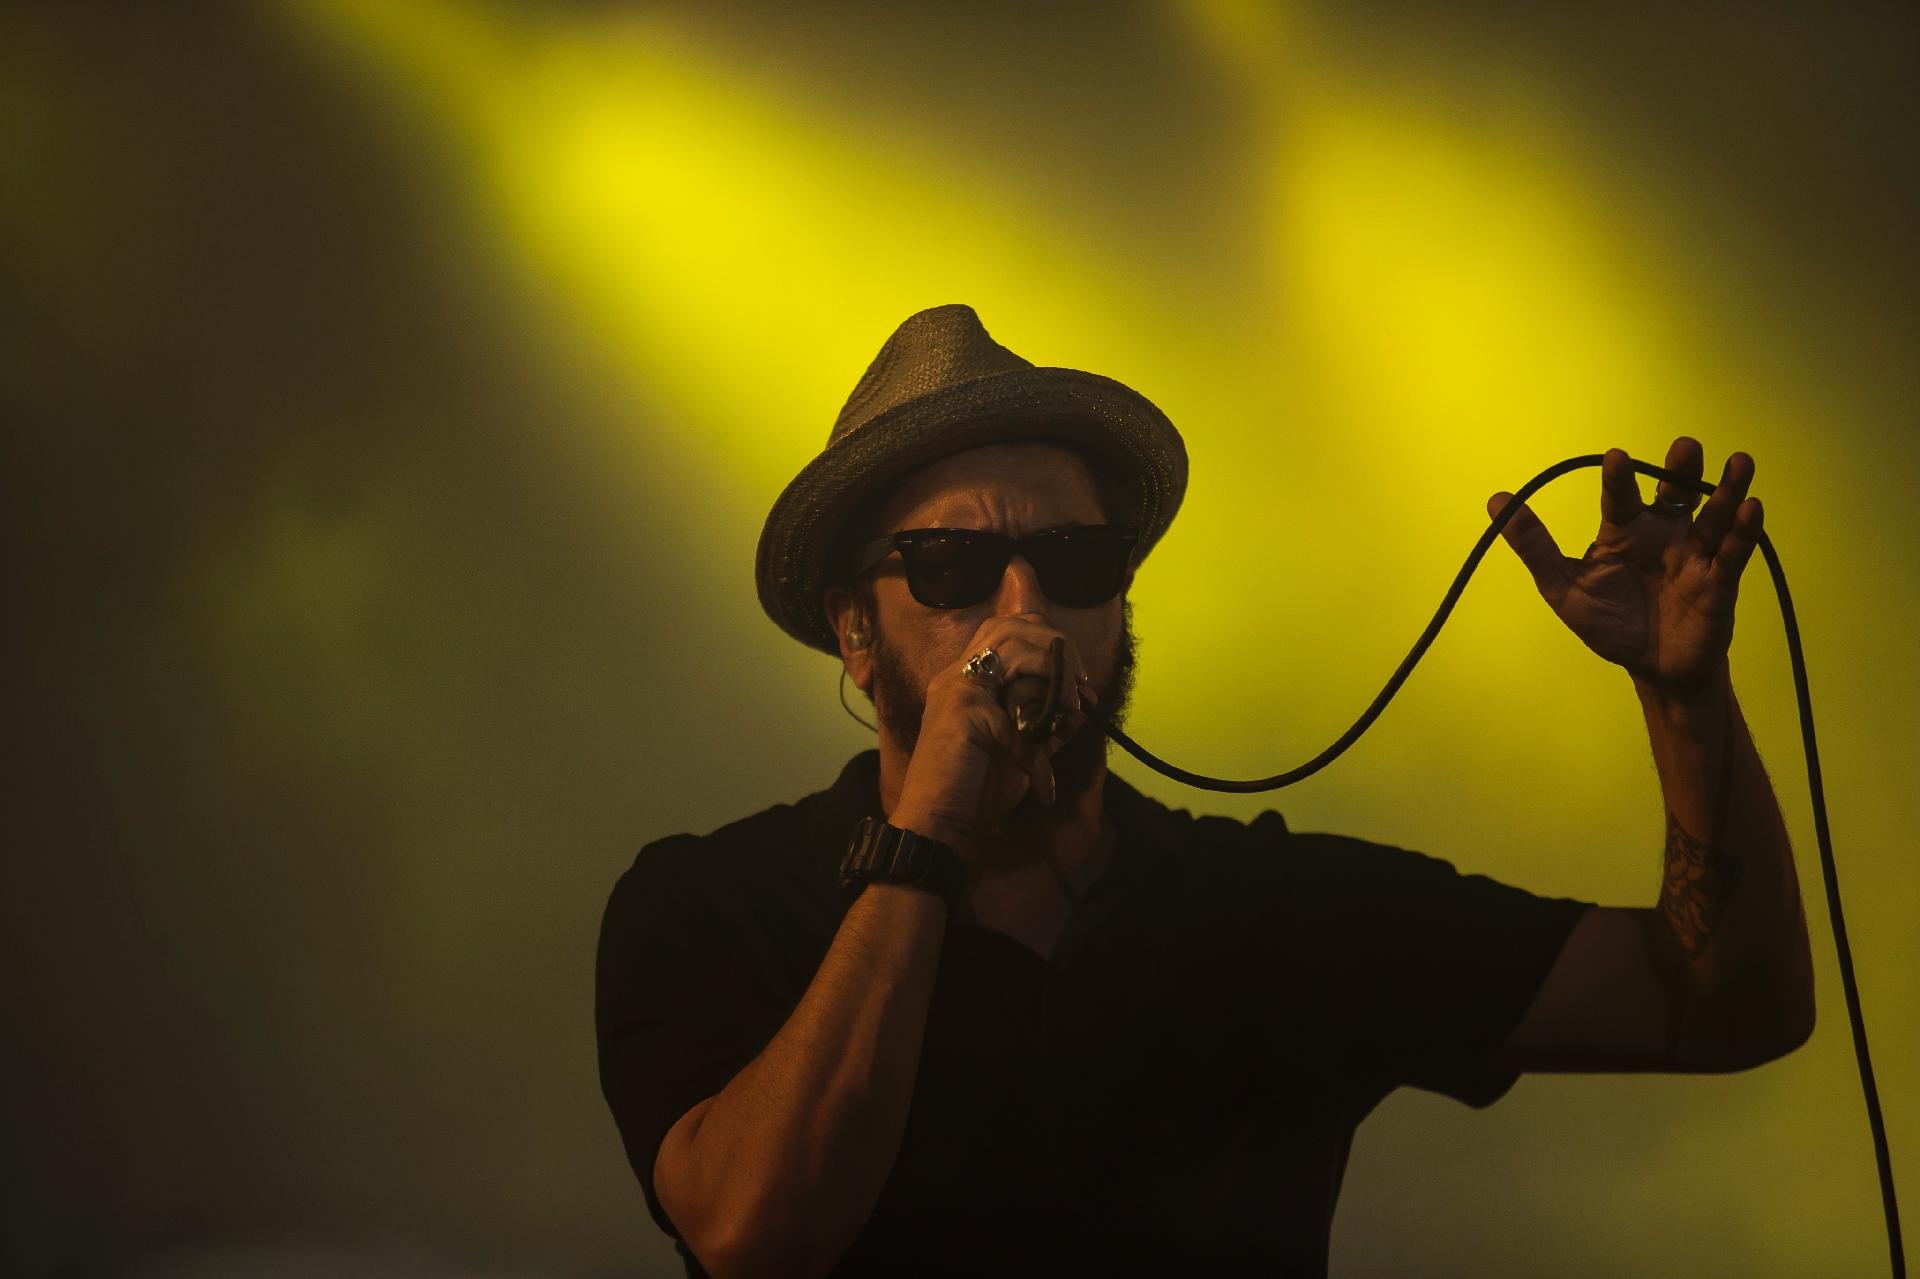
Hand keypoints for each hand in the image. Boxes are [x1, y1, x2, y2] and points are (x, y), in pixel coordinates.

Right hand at [890, 613, 1090, 858]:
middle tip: (1082, 685)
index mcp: (969, 679)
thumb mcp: (1022, 752)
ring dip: (1054, 672)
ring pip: (1013, 646)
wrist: (935, 825)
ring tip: (1075, 707)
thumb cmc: (973, 790)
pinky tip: (1044, 785)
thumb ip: (1046, 725)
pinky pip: (1016, 720)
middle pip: (1012, 625)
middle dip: (1056, 645)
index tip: (1079, 682)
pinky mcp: (963, 711)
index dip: (1048, 643)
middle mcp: (958, 674)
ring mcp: (958, 688)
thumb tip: (1082, 707)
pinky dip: (1039, 755)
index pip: (1010, 630)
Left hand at [1487, 437, 1764, 700]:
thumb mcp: (1564, 587)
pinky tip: (1752, 507)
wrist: (1652, 669)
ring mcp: (1694, 554)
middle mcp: (1663, 533)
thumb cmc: (1609, 624)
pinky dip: (1743, 530)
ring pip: (1712, 515)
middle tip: (1686, 447)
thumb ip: (1535, 547)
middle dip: (1681, 469)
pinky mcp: (1719, 580)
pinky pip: (1733, 552)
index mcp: (1624, 532)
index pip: (1621, 497)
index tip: (1616, 458)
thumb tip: (1496, 500)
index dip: (1619, 478)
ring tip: (1738, 463)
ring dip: (1726, 490)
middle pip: (1674, 493)